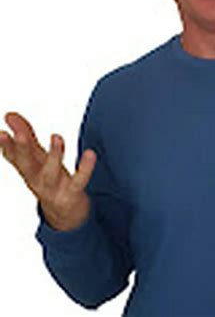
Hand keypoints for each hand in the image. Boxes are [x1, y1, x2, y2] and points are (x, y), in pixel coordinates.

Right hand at [0, 112, 96, 230]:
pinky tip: (90, 154)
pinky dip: (85, 168)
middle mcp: (37, 179)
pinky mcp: (72, 194)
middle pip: (27, 164)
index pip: (14, 156)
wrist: (65, 216)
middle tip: (19, 134)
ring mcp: (54, 188)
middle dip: (22, 149)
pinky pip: (79, 180)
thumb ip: (25, 136)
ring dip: (54, 155)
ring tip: (57, 136)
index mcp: (28, 169)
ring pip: (51, 172)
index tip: (1, 133)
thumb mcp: (36, 158)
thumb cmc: (49, 179)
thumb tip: (9, 114)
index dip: (6, 146)